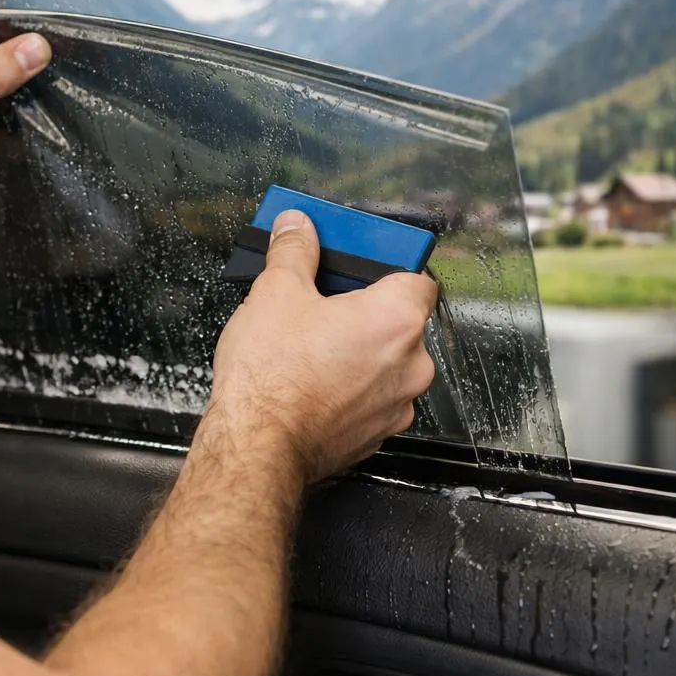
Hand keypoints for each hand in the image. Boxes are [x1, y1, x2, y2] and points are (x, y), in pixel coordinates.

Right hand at [206, 209, 438, 485]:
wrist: (258, 446)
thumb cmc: (272, 377)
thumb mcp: (275, 292)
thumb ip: (293, 251)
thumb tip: (296, 228)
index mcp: (397, 319)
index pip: (417, 275)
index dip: (386, 264)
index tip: (359, 259)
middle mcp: (411, 364)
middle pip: (399, 320)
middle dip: (363, 309)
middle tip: (321, 301)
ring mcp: (397, 404)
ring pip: (385, 362)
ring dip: (357, 351)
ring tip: (309, 345)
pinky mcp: (376, 434)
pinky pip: (370, 396)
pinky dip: (349, 386)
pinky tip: (310, 379)